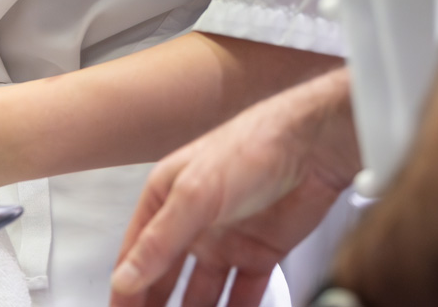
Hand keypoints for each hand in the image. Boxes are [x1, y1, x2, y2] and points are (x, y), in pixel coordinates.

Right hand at [110, 68, 359, 306]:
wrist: (313, 147)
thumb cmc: (250, 148)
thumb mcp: (194, 195)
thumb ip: (159, 242)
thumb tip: (125, 278)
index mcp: (165, 200)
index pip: (135, 255)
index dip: (125, 289)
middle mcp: (192, 223)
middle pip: (164, 278)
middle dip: (154, 306)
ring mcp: (225, 241)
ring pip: (201, 294)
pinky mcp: (258, 254)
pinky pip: (242, 296)